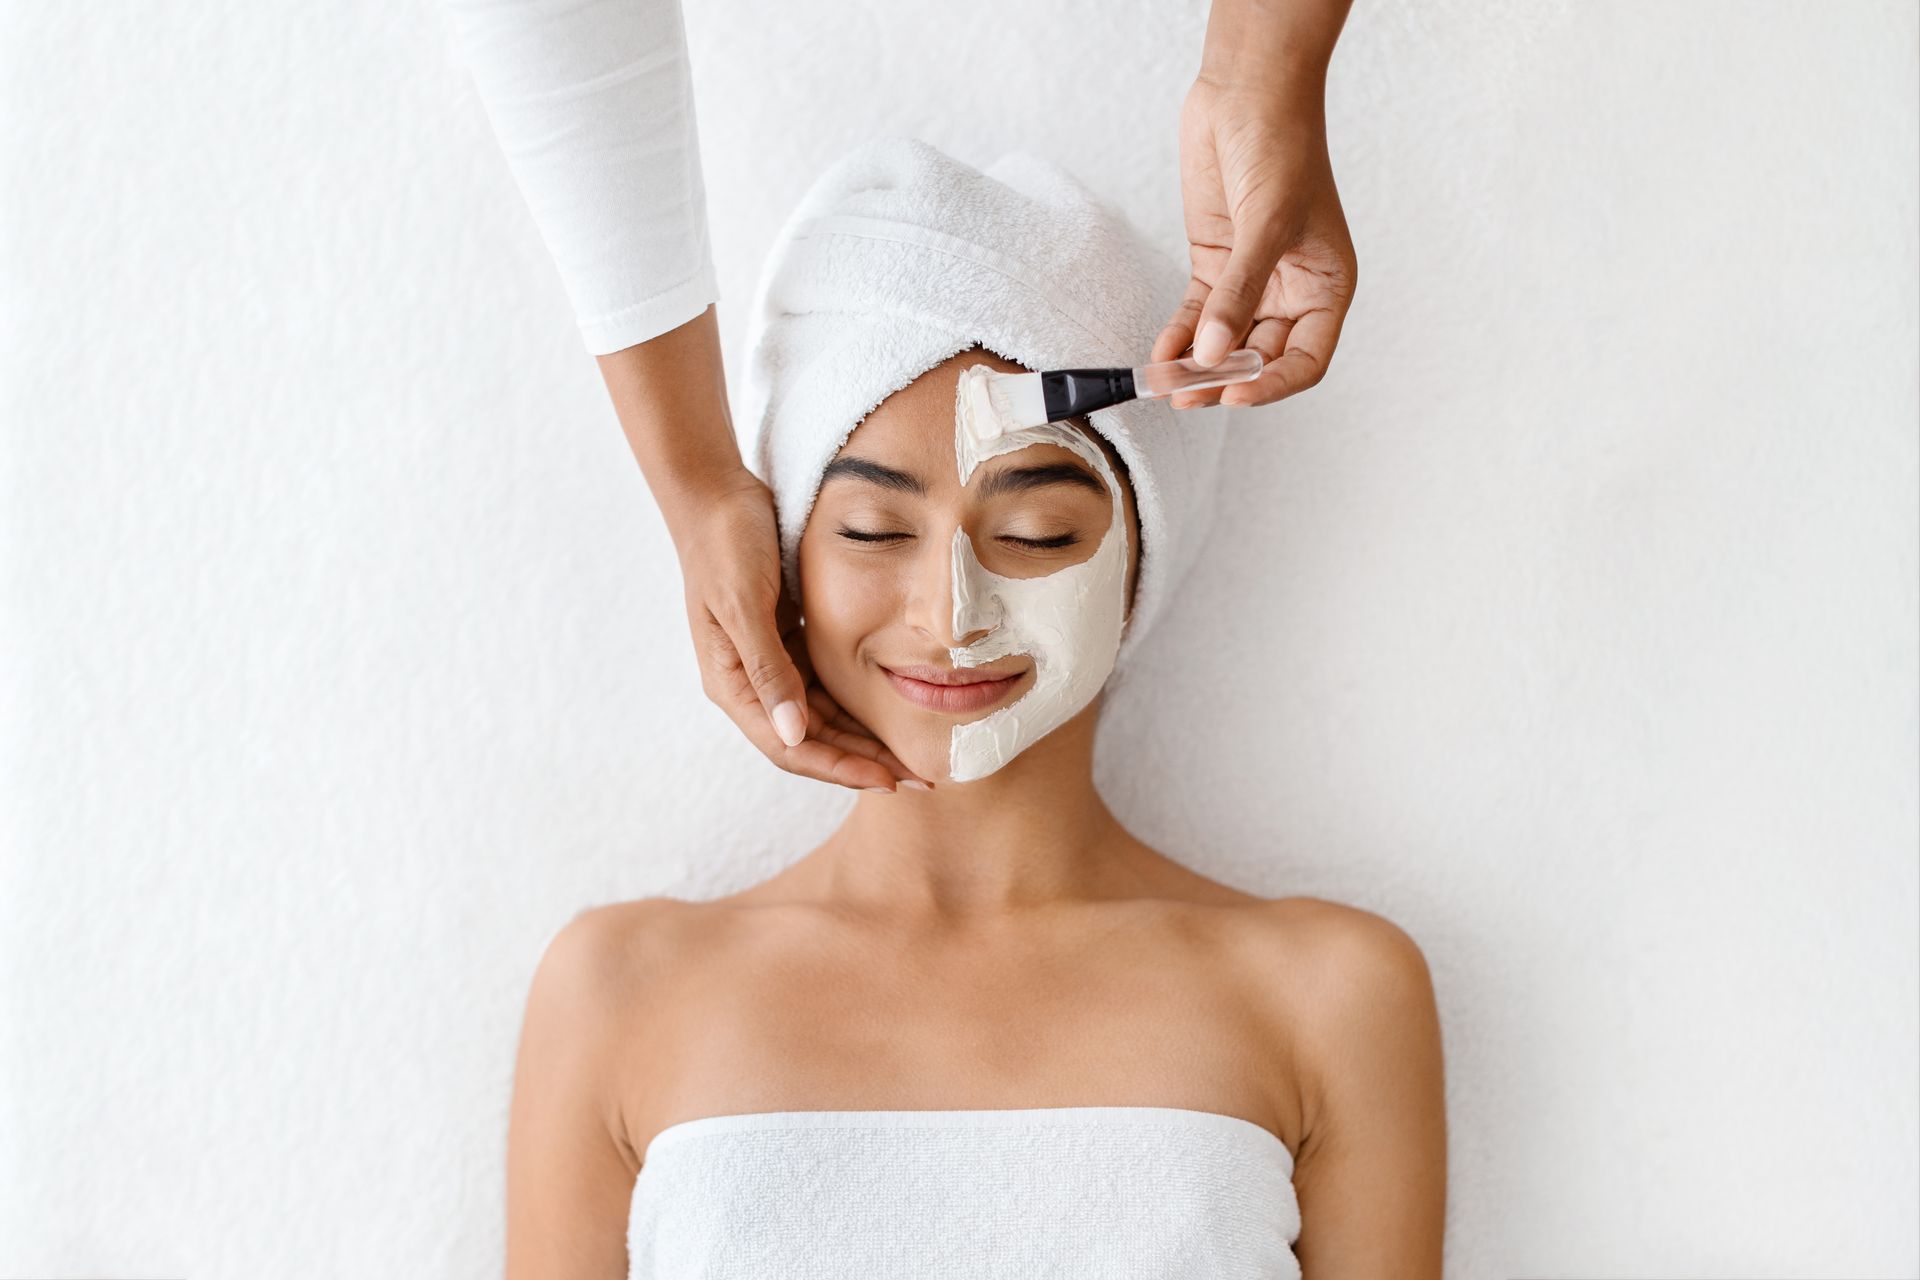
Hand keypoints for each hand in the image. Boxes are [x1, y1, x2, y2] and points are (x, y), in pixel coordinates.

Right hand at [675, 470, 932, 793]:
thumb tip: (793, 734)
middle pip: (810, 741)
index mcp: (732, 683)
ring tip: (910, 753)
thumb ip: (768, 670)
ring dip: (861, 738)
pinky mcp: (784, 640)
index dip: (840, 768)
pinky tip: (889, 707)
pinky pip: (823, 685)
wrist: (717, 494)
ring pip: (820, 718)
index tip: (889, 779)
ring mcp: (767, 663)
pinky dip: (853, 701)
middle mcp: (748, 682)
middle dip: (861, 763)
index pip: (790, 747)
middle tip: (918, 778)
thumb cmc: (726, 544)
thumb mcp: (746, 604)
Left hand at [1153, 76, 1357, 407]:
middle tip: (1186, 396)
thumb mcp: (1266, 223)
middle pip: (1259, 356)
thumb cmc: (1282, 145)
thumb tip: (1213, 353)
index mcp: (1327, 285)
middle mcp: (1293, 288)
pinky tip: (1160, 355)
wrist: (1249, 91)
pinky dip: (1178, 337)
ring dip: (1195, 365)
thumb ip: (1239, 292)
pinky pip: (1197, 315)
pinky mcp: (1216, 264)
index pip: (1306, 358)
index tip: (1235, 395)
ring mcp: (1252, 278)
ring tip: (1166, 385)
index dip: (1273, 384)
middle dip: (1224, 379)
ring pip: (1224, 341)